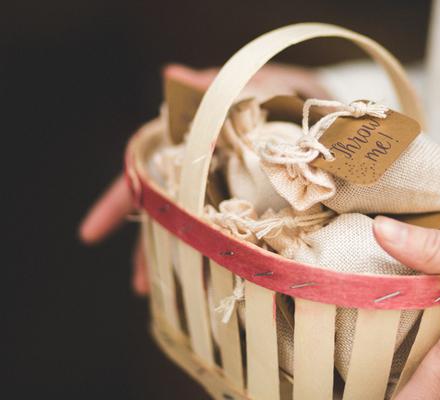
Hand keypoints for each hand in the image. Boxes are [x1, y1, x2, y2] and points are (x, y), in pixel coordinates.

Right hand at [79, 63, 327, 294]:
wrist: (315, 111)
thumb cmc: (275, 94)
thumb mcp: (245, 85)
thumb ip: (212, 87)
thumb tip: (173, 75)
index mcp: (190, 144)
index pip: (144, 172)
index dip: (117, 202)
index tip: (90, 234)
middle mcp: (203, 171)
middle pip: (167, 211)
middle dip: (150, 247)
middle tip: (141, 284)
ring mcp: (227, 191)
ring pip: (196, 227)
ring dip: (185, 258)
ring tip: (179, 293)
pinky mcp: (257, 207)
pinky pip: (232, 234)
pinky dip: (223, 255)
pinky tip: (221, 280)